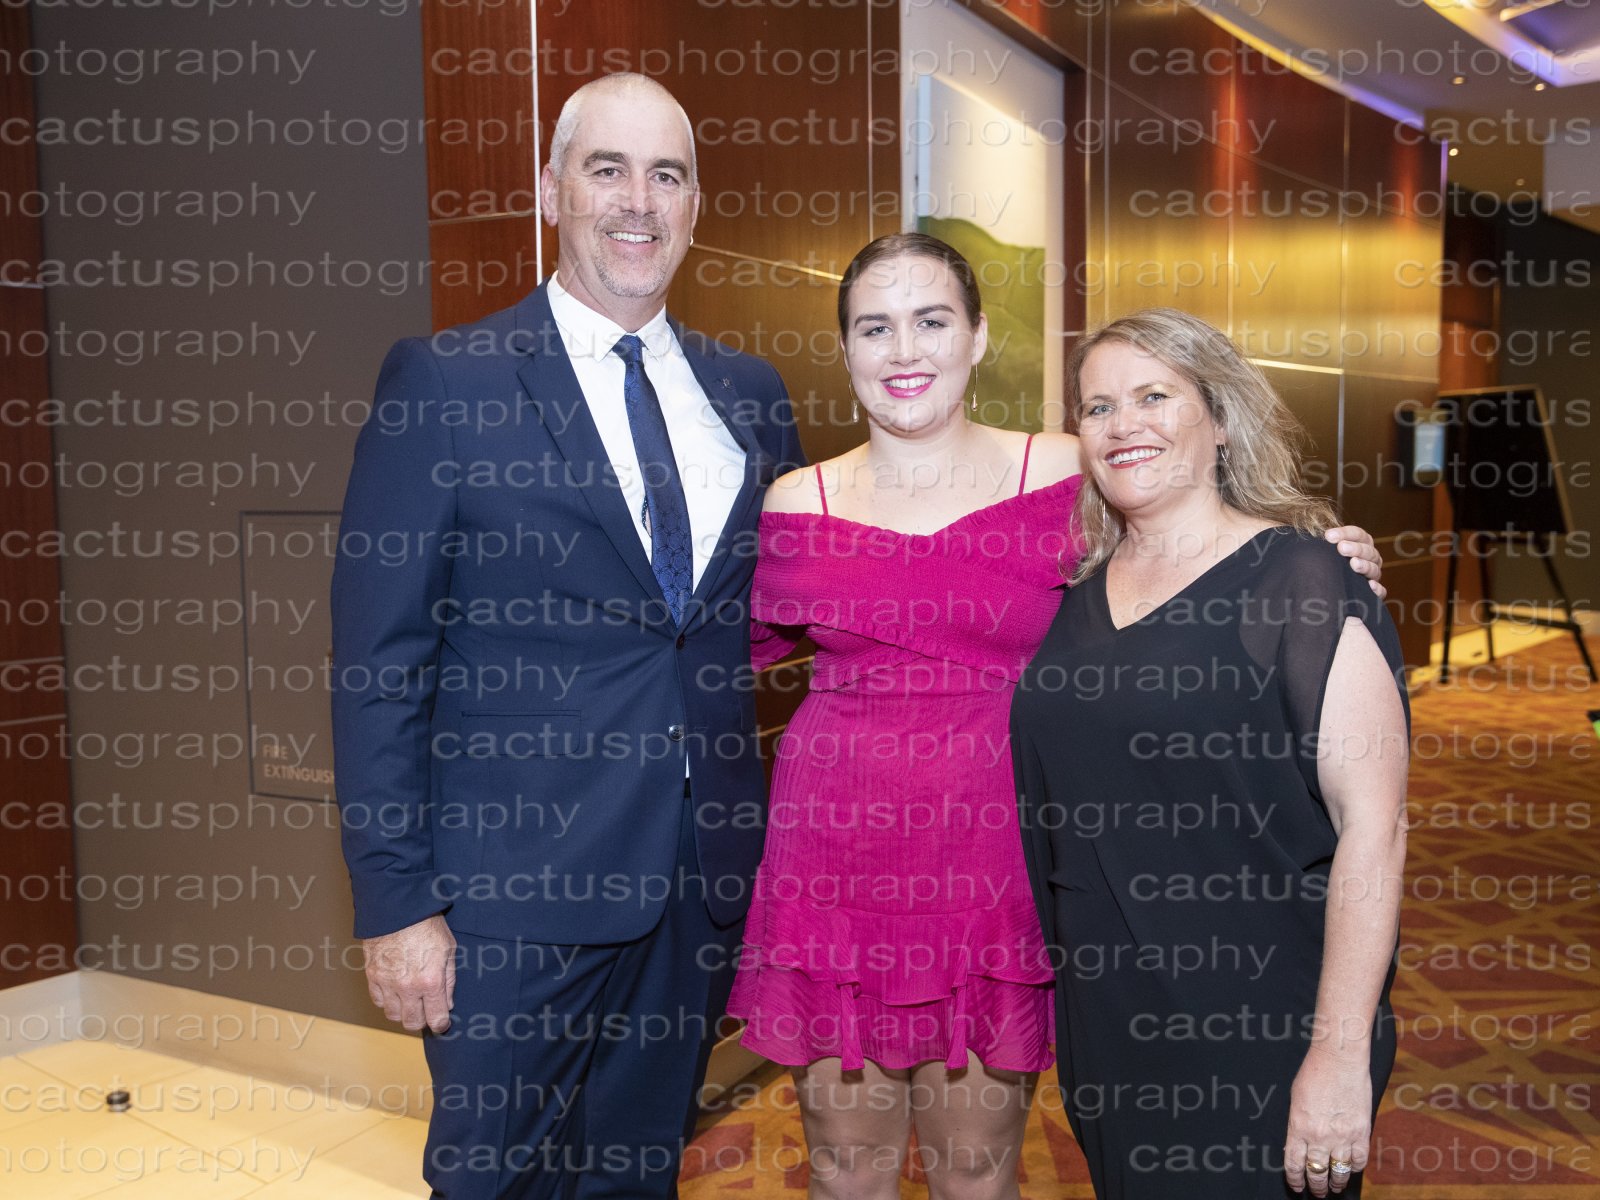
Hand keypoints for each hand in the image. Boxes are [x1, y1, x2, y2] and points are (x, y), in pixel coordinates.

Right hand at [363, 914, 456, 1032]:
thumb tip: (448, 1003)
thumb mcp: (449, 949)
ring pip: (393, 1015)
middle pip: (412, 1022)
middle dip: (422, 1021)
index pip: (436, 1019)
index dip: (441, 1024)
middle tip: (426, 1012)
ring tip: (410, 1001)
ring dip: (403, 1012)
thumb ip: (449, 980)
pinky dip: (387, 1001)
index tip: (442, 1022)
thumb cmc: (427, 925)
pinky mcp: (372, 976)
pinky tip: (395, 992)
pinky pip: (378, 1001)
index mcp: (430, 981)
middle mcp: (408, 987)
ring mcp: (387, 983)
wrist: (398, 908)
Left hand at [1284, 1046, 1371, 1196]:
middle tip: (1316, 1191)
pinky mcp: (1361, 1131)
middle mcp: (1319, 1136)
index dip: (1294, 1179)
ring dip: (1336, 1182)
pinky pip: (1359, 1160)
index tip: (1296, 1187)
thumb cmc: (1314, 1073)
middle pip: (1316, 1172)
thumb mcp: (1296, 1099)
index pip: (1294, 1164)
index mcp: (1298, 1127)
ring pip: (1339, 1172)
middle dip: (1315, 1186)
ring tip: (1334, 1186)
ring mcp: (1342, 1136)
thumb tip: (1299, 1144)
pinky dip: (1355, 1167)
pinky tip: (1351, 1168)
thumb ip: (1298, 1124)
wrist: (1340, 1058)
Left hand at [1324, 526, 1385, 600]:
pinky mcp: (1374, 593)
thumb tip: (1320, 532)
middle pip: (1368, 551)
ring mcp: (1372, 575)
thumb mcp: (1324, 550)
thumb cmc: (1323, 563)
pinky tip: (1370, 585)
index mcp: (1361, 544)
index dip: (1345, 533)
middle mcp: (1369, 558)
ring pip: (1374, 569)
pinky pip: (1381, 591)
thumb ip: (1326, 541)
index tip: (1329, 536)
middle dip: (1355, 548)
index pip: (1358, 535)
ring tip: (1353, 564)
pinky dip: (1377, 588)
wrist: (1324, 589)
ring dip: (1365, 565)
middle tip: (1341, 548)